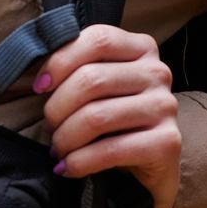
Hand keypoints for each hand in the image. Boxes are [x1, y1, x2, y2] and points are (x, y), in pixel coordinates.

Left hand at [35, 25, 181, 207]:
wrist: (152, 164)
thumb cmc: (116, 119)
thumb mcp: (100, 87)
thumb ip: (78, 69)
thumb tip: (40, 79)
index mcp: (141, 48)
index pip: (97, 40)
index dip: (60, 61)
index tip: (39, 87)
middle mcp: (157, 73)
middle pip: (92, 79)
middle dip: (58, 107)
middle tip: (49, 126)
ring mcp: (165, 107)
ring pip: (97, 116)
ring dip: (66, 137)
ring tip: (57, 149)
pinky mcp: (167, 142)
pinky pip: (111, 150)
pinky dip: (80, 161)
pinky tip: (68, 167)